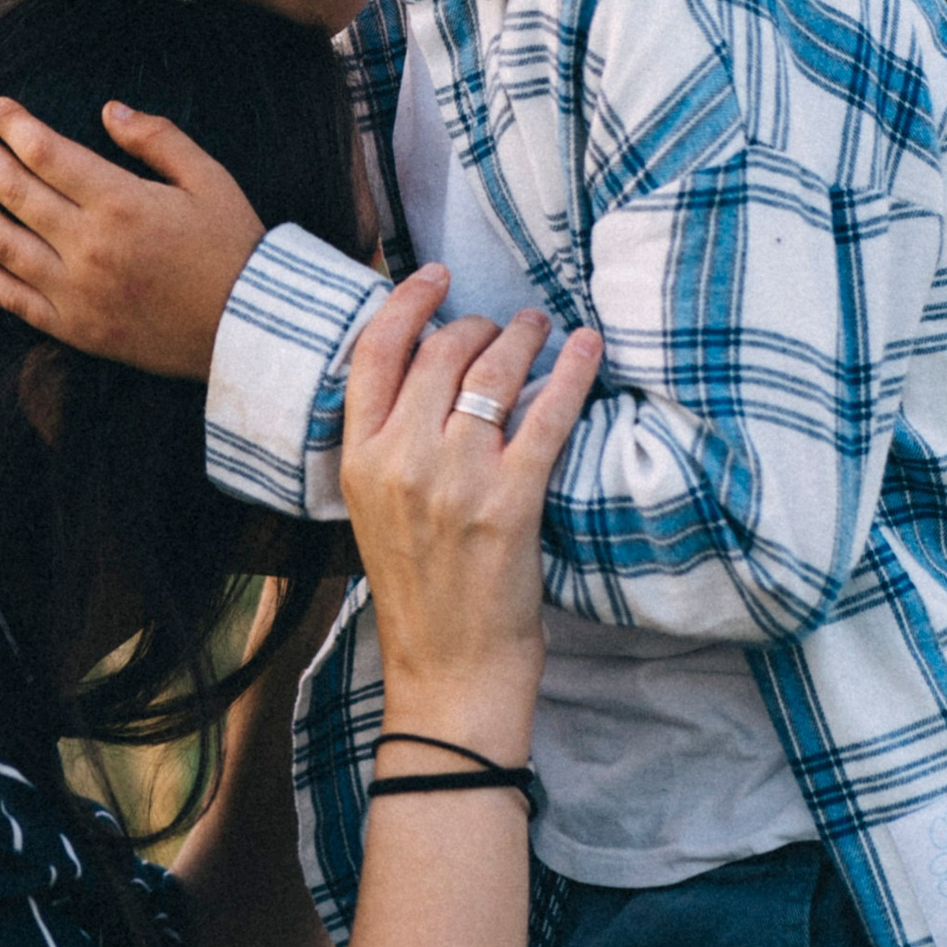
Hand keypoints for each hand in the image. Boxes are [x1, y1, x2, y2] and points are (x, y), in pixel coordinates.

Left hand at [0, 97, 266, 375]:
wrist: (249, 328)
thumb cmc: (232, 246)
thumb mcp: (208, 178)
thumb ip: (157, 138)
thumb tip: (108, 110)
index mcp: (120, 203)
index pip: (46, 154)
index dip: (14, 126)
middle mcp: (88, 247)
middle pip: (12, 191)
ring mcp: (76, 292)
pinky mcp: (74, 328)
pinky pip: (12, 298)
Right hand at [338, 278, 603, 750]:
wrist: (448, 671)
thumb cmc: (419, 595)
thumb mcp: (374, 511)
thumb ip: (389, 446)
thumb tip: (430, 377)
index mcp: (359, 460)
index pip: (373, 352)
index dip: (406, 301)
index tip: (432, 276)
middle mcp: (401, 460)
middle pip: (440, 352)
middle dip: (477, 325)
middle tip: (501, 326)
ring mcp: (457, 478)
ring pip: (492, 372)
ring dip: (523, 336)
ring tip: (541, 326)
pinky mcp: (511, 500)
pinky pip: (547, 415)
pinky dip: (573, 373)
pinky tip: (588, 350)